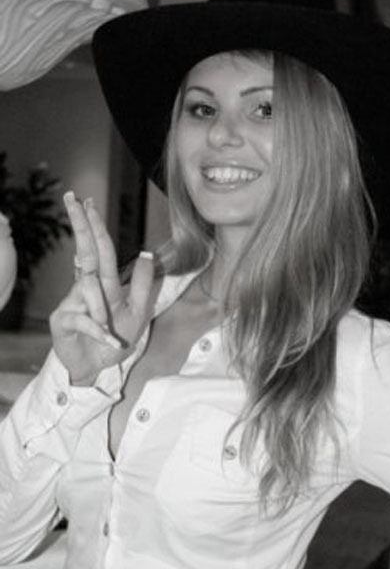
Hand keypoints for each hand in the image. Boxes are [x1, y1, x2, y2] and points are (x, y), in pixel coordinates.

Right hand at [50, 192, 154, 385]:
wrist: (96, 368)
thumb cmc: (114, 338)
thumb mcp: (138, 312)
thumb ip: (143, 285)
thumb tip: (147, 253)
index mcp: (103, 283)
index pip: (99, 250)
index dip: (94, 226)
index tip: (86, 201)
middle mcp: (85, 288)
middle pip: (84, 252)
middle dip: (81, 226)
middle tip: (73, 200)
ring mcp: (71, 302)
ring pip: (89, 290)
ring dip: (101, 310)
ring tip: (109, 331)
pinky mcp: (63, 321)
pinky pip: (84, 319)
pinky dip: (98, 330)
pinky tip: (108, 339)